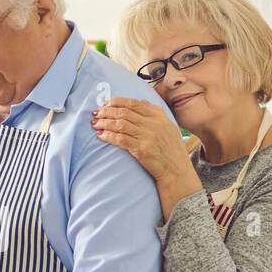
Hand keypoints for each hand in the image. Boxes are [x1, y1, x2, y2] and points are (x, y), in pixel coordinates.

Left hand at [92, 97, 201, 218]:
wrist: (176, 170)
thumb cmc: (171, 150)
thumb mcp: (169, 126)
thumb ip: (156, 113)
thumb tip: (140, 102)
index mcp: (159, 116)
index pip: (134, 103)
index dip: (117, 102)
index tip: (106, 104)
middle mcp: (153, 124)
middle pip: (124, 112)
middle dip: (107, 111)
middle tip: (96, 113)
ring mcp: (147, 136)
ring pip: (120, 124)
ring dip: (105, 123)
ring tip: (95, 123)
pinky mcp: (141, 149)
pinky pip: (120, 139)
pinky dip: (109, 136)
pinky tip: (101, 135)